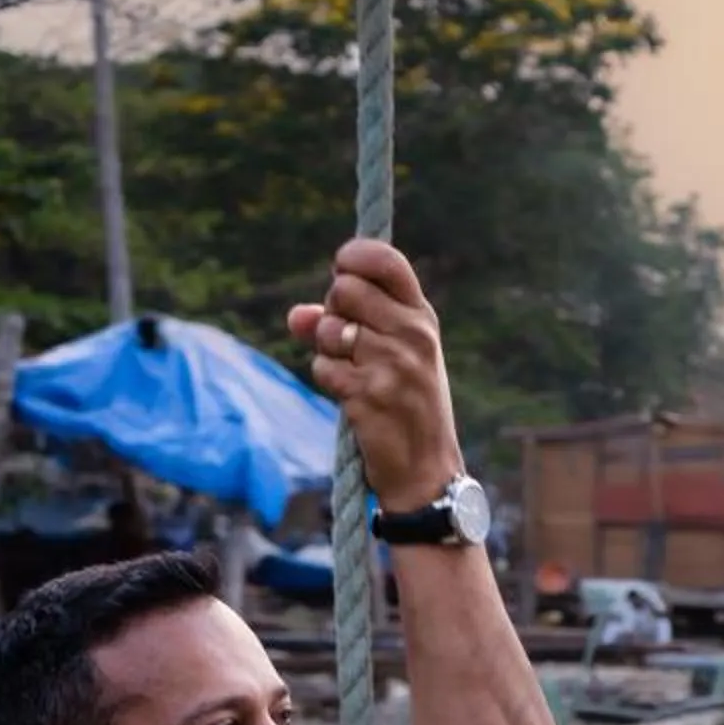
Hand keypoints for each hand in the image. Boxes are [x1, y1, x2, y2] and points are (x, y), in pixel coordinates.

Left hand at [291, 241, 464, 514]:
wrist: (427, 468)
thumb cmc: (408, 404)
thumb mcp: (393, 356)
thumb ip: (346, 324)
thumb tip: (296, 315)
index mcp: (423, 317)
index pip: (385, 260)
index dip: (353, 256)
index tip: (343, 269)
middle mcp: (414, 334)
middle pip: (344, 289)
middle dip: (334, 311)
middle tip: (350, 339)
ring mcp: (394, 363)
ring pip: (328, 329)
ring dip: (329, 351)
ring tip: (357, 373)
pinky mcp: (369, 393)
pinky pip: (323, 367)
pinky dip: (330, 381)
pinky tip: (355, 398)